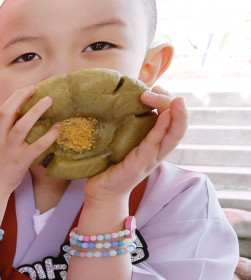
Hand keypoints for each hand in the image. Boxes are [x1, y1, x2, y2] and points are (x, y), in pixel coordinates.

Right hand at [0, 86, 59, 198]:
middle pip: (7, 112)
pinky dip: (48, 136)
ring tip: (48, 100)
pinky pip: (37, 146)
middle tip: (35, 88)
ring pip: (21, 126)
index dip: (16, 99)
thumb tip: (16, 119)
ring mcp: (9, 150)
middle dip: (20, 97)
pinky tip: (57, 128)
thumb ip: (0, 133)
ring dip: (36, 111)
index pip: (3, 112)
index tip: (28, 91)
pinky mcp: (20, 161)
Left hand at [83, 88, 186, 205]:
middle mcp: (157, 151)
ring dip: (176, 115)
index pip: (172, 121)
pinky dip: (160, 129)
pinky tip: (163, 116)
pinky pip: (152, 145)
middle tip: (162, 88)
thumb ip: (126, 124)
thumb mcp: (120, 140)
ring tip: (175, 100)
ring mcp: (150, 159)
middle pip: (179, 127)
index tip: (158, 87)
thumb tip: (116, 98)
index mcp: (155, 144)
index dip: (169, 102)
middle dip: (178, 106)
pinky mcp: (138, 165)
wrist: (101, 191)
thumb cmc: (108, 164)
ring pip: (173, 136)